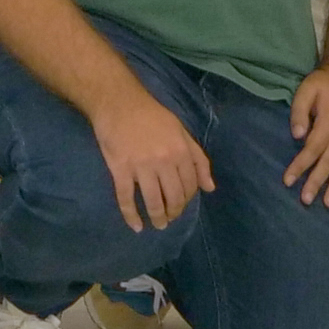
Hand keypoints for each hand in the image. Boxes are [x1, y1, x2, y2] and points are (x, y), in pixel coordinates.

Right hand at [94, 93, 215, 228]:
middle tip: (169, 218)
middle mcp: (164, 161)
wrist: (119, 103)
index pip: (190, 186)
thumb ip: (198, 159)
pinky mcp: (120, 170)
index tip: (180, 204)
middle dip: (174, 212)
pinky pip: (126, 198)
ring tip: (159, 224)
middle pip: (173, 197)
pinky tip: (136, 226)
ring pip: (153, 201)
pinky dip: (131, 215)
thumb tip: (210, 188)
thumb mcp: (181, 132)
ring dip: (158, 218)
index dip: (187, 199)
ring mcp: (141, 167)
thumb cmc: (152, 116)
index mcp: (181, 151)